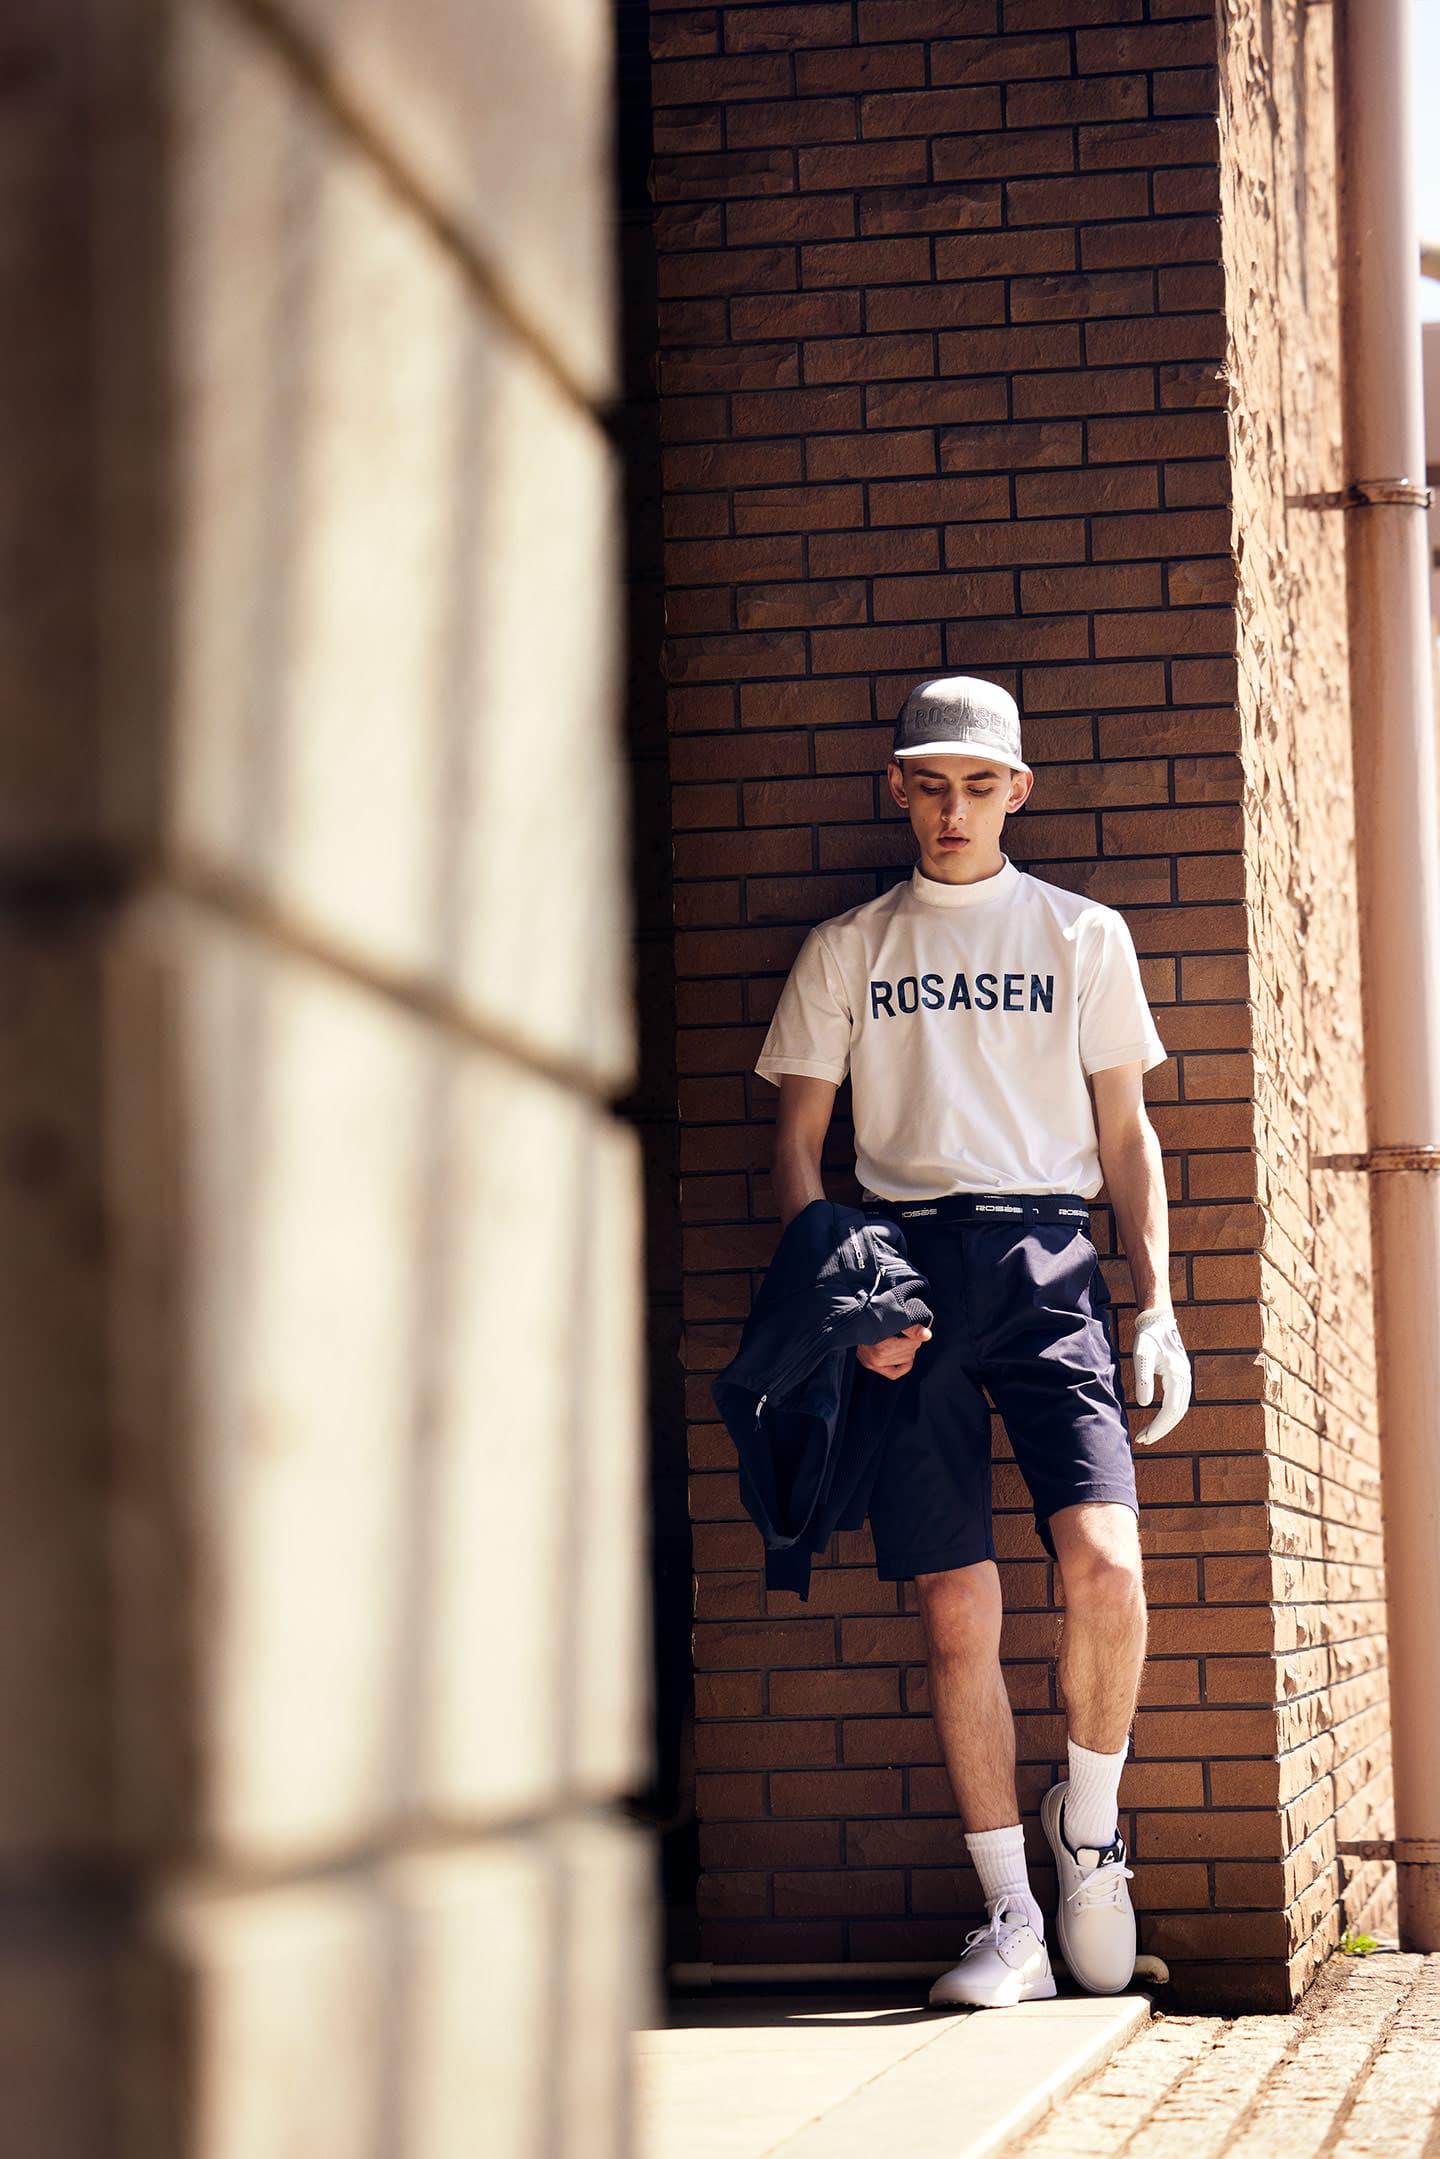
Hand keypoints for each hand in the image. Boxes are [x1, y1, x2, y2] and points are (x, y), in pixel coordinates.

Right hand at [857, 1323, 931, 1381]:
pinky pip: (895, 1373)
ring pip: (905, 1360)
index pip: (911, 1342)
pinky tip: (905, 1357)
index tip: (918, 1328)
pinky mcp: (872, 1366)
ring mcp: (873, 1363)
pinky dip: (904, 1365)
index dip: (918, 1334)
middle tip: (911, 1333)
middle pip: (909, 1351)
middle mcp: (876, 1356)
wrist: (850, 1319)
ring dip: (909, 1351)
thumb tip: (927, 1335)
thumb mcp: (890, 1317)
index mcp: (881, 1344)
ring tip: (906, 1340)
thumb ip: (910, 1327)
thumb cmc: (870, 1314)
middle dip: (913, 1342)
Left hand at [1131, 1304, 1190, 1443]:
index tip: (1144, 1438)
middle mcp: (1185, 1380)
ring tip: (1146, 1435)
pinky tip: (1156, 1421)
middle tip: (1142, 1441)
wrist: (1158, 1322)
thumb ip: (1143, 1378)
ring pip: (1178, 1410)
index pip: (1171, 1410)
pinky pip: (1177, 1403)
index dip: (1158, 1427)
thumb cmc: (1148, 1337)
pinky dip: (1167, 1416)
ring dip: (1164, 1425)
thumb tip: (1144, 1405)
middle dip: (1160, 1430)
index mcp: (1178, 1376)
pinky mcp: (1180, 1379)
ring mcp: (1184, 1380)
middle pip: (1177, 1414)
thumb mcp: (1141, 1355)